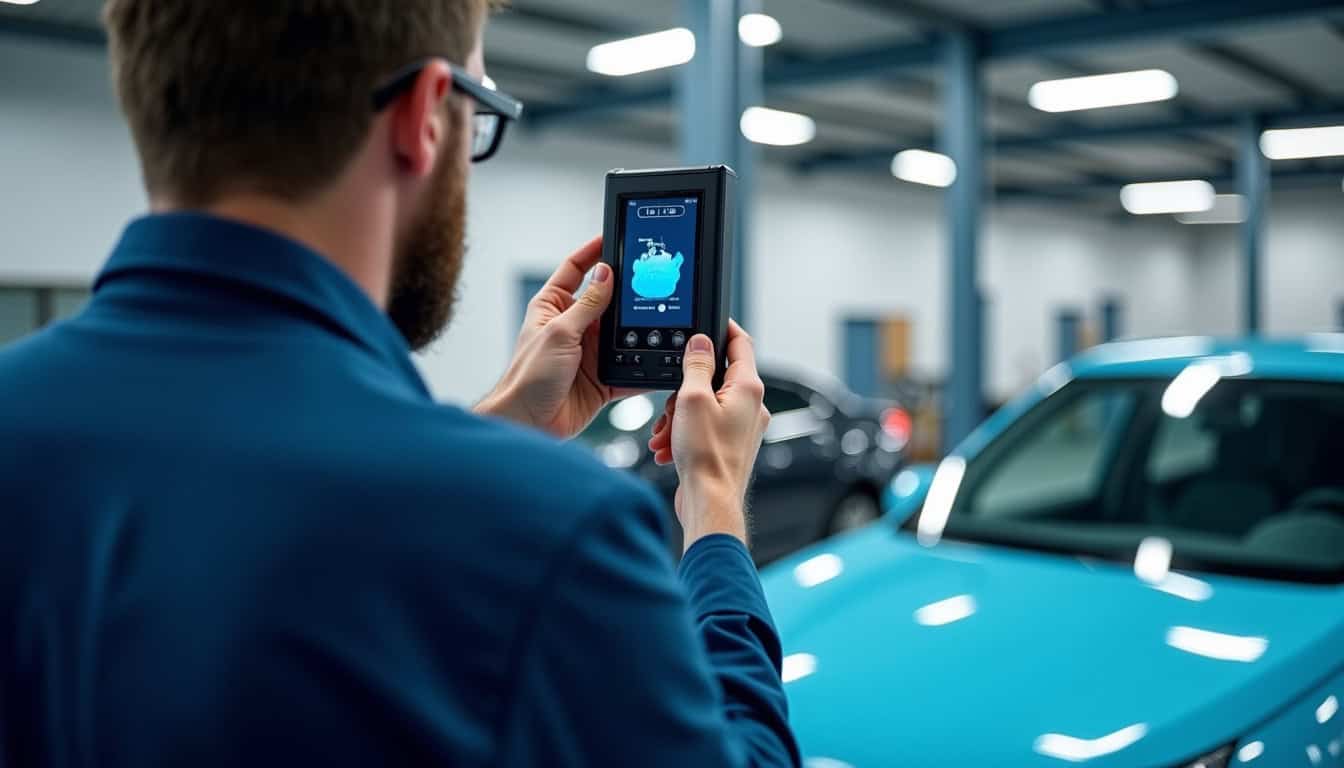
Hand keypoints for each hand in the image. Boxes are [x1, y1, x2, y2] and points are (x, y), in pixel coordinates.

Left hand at [476, 236, 642, 437]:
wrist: (529, 423)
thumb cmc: (527, 377)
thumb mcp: (559, 332)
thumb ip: (587, 305)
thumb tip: (606, 274)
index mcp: (552, 307)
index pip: (575, 270)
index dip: (594, 252)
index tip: (613, 236)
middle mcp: (572, 327)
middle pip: (606, 301)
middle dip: (626, 294)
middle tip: (651, 279)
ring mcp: (588, 353)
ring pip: (622, 334)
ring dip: (637, 332)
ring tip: (657, 320)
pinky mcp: (601, 379)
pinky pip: (629, 368)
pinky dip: (643, 365)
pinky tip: (657, 360)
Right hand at [646, 321, 769, 550]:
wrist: (709, 502)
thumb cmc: (706, 456)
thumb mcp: (692, 399)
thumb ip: (696, 365)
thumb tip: (701, 342)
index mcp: (749, 388)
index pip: (740, 343)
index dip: (723, 328)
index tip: (708, 320)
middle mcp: (752, 405)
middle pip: (715, 377)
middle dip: (684, 389)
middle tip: (671, 405)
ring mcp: (742, 426)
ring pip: (705, 404)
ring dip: (679, 415)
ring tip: (666, 434)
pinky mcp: (730, 444)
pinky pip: (704, 426)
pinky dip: (684, 432)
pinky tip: (667, 447)